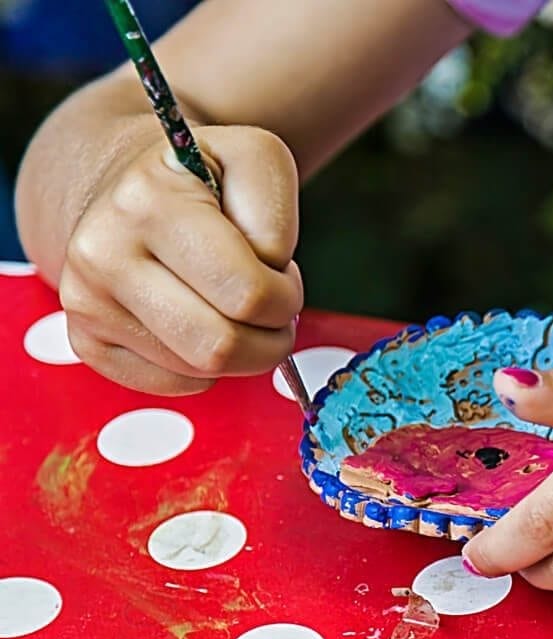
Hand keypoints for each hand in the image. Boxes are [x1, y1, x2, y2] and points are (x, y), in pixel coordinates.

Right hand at [58, 126, 302, 394]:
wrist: (125, 185)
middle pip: (222, 348)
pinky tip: (199, 324)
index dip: (286, 295)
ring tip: (232, 307)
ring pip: (199, 372)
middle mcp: (103, 254)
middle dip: (269, 336)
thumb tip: (266, 272)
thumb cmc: (204, 180)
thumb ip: (277, 211)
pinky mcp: (86, 339)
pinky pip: (169, 385)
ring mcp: (87, 302)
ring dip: (240, 351)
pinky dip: (202, 369)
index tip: (280, 274)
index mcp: (147, 204)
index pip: (249, 295)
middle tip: (268, 305)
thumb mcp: (255, 159)